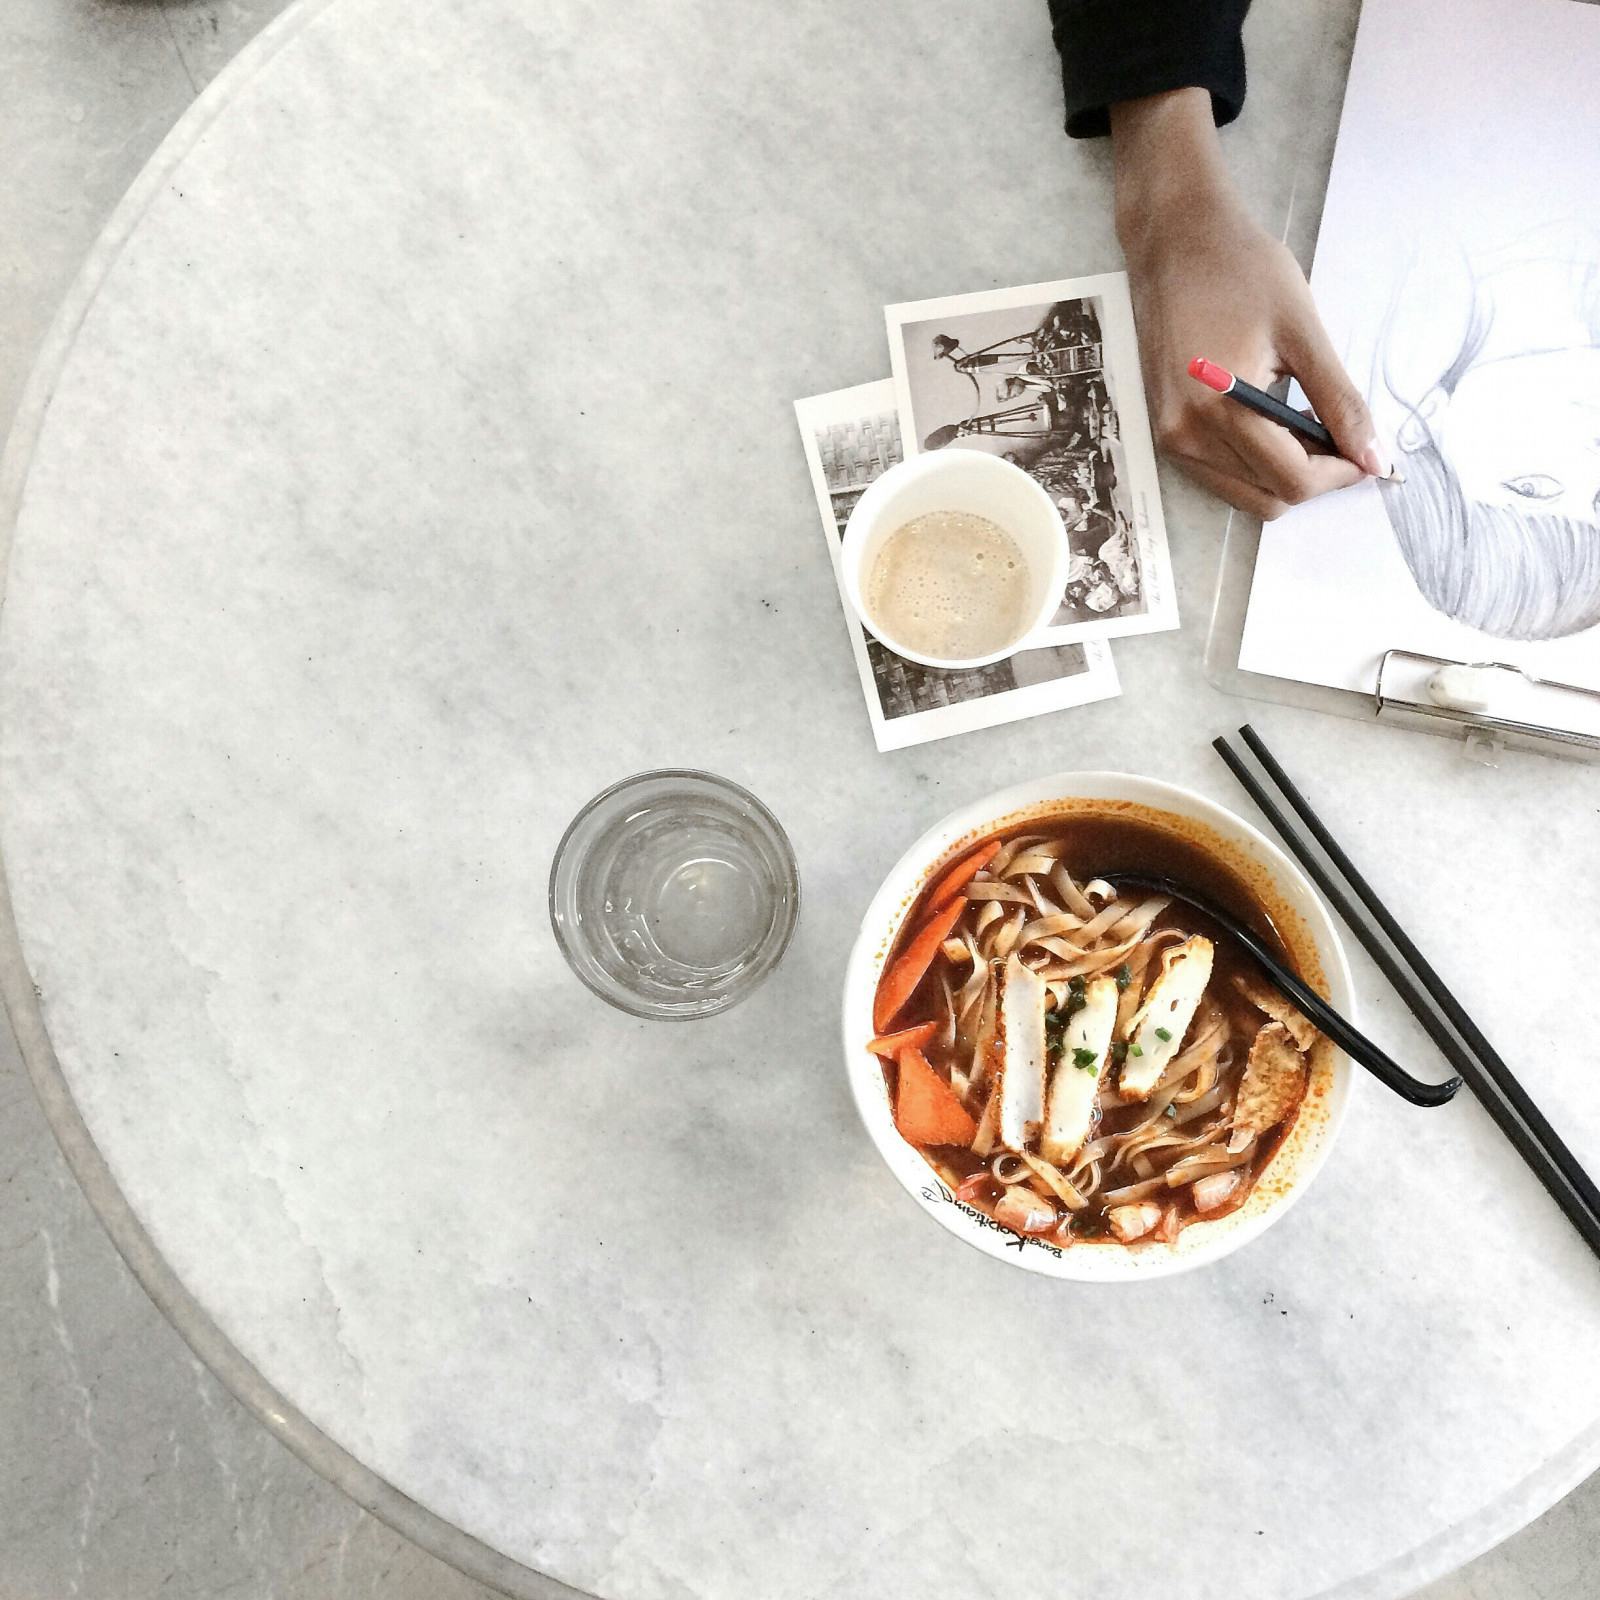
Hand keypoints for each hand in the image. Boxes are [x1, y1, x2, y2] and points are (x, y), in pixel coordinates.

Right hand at [1109, 90, 1384, 519]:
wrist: (1176, 243)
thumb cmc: (1240, 271)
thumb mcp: (1303, 331)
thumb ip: (1338, 401)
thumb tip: (1372, 456)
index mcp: (1220, 410)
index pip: (1292, 478)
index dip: (1340, 473)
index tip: (1366, 449)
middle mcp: (1186, 436)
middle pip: (1269, 497)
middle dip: (1315, 477)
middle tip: (1339, 433)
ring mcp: (1171, 440)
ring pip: (1245, 495)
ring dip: (1285, 474)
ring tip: (1305, 422)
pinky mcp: (1166, 434)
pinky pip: (1221, 476)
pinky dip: (1257, 465)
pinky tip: (1274, 422)